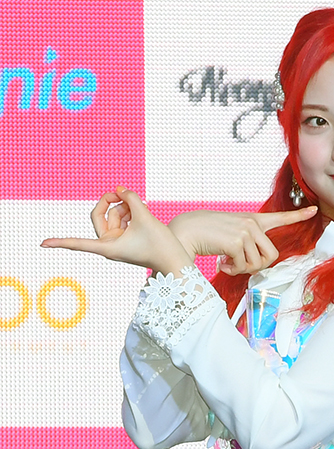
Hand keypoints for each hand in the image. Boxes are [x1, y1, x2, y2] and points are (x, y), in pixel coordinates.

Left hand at [41, 188, 194, 275]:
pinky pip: (123, 220)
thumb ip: (130, 198)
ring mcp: (118, 242)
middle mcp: (109, 245)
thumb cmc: (160, 244)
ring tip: (140, 207)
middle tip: (122, 192)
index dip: (60, 242)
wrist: (176, 259)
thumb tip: (120, 188)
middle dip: (110, 202)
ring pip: (114, 216)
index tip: (42, 244)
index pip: (78, 243)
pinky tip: (141, 211)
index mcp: (108, 247)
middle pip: (99, 216)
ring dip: (126, 207)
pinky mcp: (127, 240)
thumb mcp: (144, 216)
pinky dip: (131, 212)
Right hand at [168, 206, 317, 275]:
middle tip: (238, 264)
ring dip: (242, 269)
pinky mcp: (237, 242)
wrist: (185, 231)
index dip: (299, 216)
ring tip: (226, 261)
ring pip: (258, 264)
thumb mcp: (230, 234)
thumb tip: (254, 265)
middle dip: (257, 266)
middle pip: (272, 255)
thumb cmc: (204, 235)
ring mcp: (246, 231)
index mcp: (251, 220)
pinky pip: (244, 267)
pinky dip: (233, 270)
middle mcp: (252, 223)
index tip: (315, 209)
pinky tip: (221, 262)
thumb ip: (246, 244)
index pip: (279, 217)